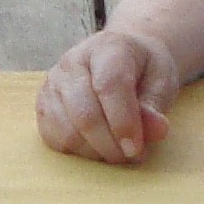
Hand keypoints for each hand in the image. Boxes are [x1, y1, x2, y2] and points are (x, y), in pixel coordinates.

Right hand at [39, 24, 185, 164]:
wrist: (122, 57)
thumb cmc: (143, 70)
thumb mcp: (161, 81)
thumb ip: (155, 106)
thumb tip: (158, 130)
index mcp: (106, 47)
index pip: (109, 85)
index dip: (123, 122)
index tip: (136, 149)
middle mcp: (72, 62)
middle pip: (84, 114)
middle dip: (111, 145)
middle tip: (134, 155)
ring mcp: (53, 83)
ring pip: (67, 131)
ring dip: (96, 151)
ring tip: (118, 149)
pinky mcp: (43, 104)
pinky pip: (54, 138)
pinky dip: (78, 151)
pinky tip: (97, 145)